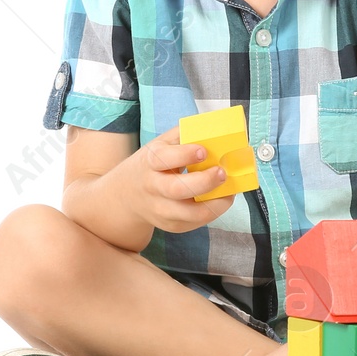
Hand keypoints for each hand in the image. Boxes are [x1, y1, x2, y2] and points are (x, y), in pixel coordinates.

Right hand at [122, 126, 237, 233]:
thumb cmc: (153, 165)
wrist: (128, 194)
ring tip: (228, 192)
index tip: (203, 151)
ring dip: (214, 203)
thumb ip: (184, 136)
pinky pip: (195, 222)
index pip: (163, 158)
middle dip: (204, 182)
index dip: (184, 154)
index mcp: (150, 162)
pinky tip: (219, 200)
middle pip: (176, 189)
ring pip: (189, 213)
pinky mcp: (171, 225)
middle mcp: (152, 187)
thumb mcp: (161, 145)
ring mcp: (160, 209)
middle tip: (222, 173)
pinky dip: (212, 211)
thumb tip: (215, 129)